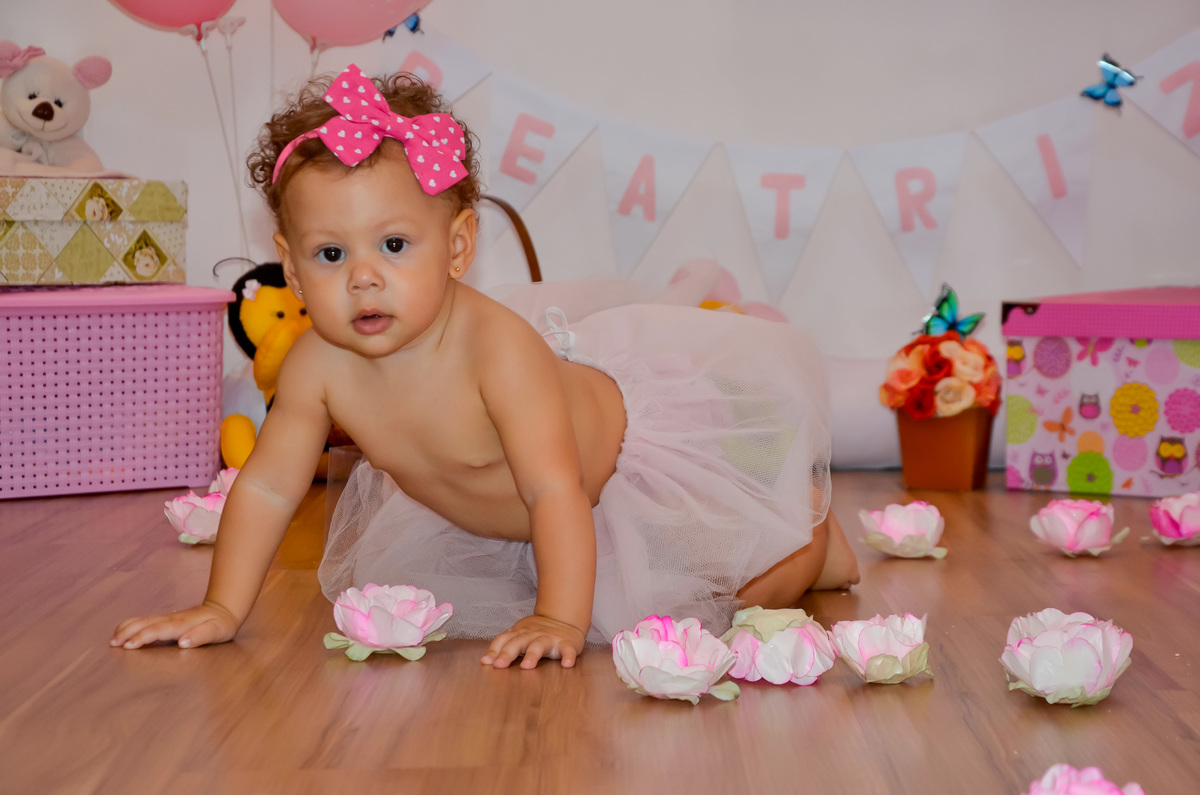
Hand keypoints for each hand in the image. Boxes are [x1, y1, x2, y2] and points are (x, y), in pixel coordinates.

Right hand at [111, 602, 239, 649]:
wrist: (224, 608)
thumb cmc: (221, 624)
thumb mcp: (218, 631)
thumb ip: (201, 636)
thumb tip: (183, 642)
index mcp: (182, 624)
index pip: (159, 630)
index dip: (144, 637)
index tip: (130, 645)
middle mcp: (172, 619)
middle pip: (146, 623)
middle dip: (128, 632)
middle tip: (113, 643)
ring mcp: (168, 618)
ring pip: (143, 620)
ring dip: (127, 628)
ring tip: (113, 639)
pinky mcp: (166, 619)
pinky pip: (145, 621)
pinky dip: (132, 625)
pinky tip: (122, 632)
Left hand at [481, 614, 586, 668]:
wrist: (564, 620)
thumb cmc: (537, 633)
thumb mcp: (518, 636)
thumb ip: (503, 647)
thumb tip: (484, 661)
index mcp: (520, 633)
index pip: (504, 639)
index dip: (495, 650)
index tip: (486, 662)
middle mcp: (533, 635)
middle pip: (518, 642)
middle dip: (508, 653)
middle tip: (499, 665)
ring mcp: (550, 638)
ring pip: (539, 645)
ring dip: (533, 655)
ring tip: (527, 666)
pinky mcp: (566, 643)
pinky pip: (568, 650)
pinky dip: (568, 656)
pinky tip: (566, 664)